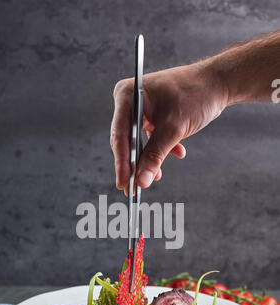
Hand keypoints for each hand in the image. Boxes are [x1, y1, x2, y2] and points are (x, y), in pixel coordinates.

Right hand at [110, 61, 227, 191]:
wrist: (218, 83)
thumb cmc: (196, 95)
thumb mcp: (173, 129)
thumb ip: (155, 156)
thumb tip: (142, 180)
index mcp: (128, 96)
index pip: (119, 135)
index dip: (121, 163)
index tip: (124, 183)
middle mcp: (130, 100)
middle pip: (126, 140)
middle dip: (135, 164)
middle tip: (133, 188)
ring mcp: (141, 108)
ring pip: (139, 142)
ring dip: (150, 158)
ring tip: (156, 176)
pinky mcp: (153, 115)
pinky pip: (152, 138)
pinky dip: (162, 148)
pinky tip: (178, 151)